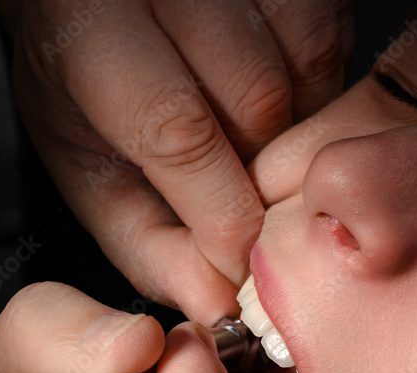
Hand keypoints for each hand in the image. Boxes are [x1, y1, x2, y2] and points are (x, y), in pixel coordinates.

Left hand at [2, 0, 353, 322]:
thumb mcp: (86, 166)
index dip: (220, 212)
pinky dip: (314, 91)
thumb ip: (144, 240)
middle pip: (257, 100)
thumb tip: (211, 300)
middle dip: (258, 171)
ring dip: (292, 131)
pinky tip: (273, 95)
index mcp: (92, 29)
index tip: (236, 265)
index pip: (177, 128)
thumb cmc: (82, 78)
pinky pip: (334, 46)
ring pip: (307, 74)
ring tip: (244, 134)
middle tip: (236, 191)